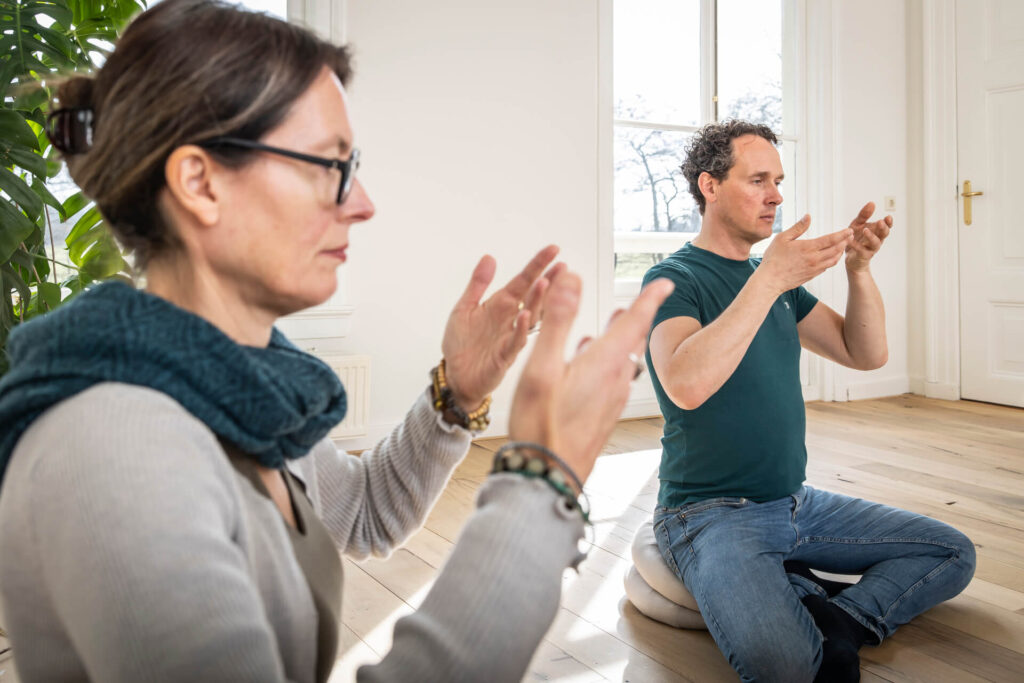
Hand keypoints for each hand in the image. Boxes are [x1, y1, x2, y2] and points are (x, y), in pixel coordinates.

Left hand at [441, 245, 561, 410]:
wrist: (455, 375)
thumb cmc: (461, 344)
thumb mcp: (464, 308)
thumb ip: (477, 284)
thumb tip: (489, 257)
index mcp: (501, 305)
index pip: (523, 281)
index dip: (538, 265)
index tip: (554, 250)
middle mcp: (511, 319)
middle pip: (534, 297)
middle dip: (548, 281)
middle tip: (563, 267)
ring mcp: (511, 337)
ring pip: (531, 317)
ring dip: (537, 301)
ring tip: (545, 283)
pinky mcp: (505, 356)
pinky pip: (516, 341)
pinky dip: (521, 329)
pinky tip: (525, 315)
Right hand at [508, 272, 674, 483]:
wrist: (547, 476)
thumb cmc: (541, 424)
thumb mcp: (542, 366)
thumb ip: (557, 320)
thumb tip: (571, 278)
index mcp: (604, 363)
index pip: (636, 321)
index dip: (651, 298)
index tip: (665, 282)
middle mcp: (615, 381)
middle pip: (633, 342)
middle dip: (636, 318)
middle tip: (642, 302)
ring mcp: (611, 402)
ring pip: (623, 363)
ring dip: (622, 342)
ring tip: (614, 328)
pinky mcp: (602, 417)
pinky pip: (613, 382)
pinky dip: (608, 364)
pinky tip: (589, 370)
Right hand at [757, 215, 851, 294]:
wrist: (770, 281)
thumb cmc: (773, 259)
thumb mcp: (782, 238)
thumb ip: (798, 228)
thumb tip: (808, 216)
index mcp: (808, 248)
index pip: (831, 239)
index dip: (842, 234)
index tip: (849, 230)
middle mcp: (814, 259)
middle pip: (836, 249)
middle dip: (845, 241)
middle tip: (851, 236)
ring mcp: (814, 268)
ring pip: (834, 259)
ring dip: (841, 251)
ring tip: (844, 245)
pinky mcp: (812, 275)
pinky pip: (827, 267)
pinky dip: (833, 260)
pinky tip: (832, 256)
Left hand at [844, 202, 891, 272]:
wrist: (850, 258)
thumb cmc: (856, 239)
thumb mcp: (858, 224)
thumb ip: (864, 215)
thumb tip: (872, 203)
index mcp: (877, 231)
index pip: (886, 226)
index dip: (888, 222)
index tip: (888, 217)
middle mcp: (876, 240)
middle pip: (884, 234)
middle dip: (883, 228)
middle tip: (880, 222)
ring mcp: (870, 248)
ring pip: (875, 243)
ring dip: (871, 236)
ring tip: (865, 230)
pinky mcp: (863, 256)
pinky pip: (861, 250)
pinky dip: (856, 245)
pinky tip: (851, 240)